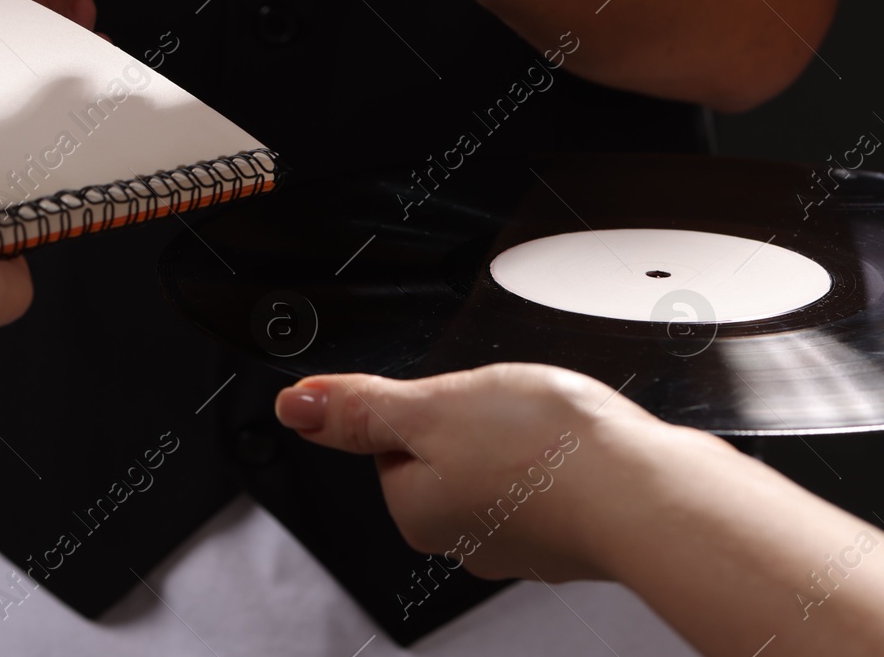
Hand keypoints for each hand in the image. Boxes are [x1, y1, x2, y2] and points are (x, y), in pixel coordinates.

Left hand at [274, 363, 712, 581]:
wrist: (648, 491)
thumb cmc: (546, 451)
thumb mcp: (431, 405)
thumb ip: (360, 408)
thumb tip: (294, 407)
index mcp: (417, 512)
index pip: (393, 445)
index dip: (425, 406)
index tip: (458, 399)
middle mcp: (463, 540)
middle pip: (447, 455)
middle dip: (474, 420)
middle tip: (508, 409)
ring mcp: (522, 542)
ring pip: (501, 465)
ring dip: (522, 437)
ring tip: (548, 427)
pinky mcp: (572, 534)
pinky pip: (550, 482)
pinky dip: (563, 460)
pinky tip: (580, 450)